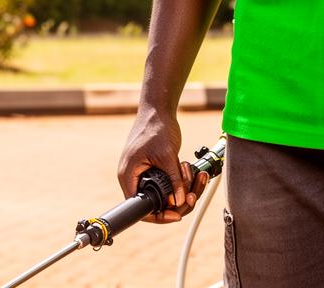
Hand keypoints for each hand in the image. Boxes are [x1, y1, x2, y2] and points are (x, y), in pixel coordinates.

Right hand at [117, 104, 209, 223]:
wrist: (158, 109)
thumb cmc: (157, 128)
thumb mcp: (167, 156)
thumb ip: (174, 180)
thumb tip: (179, 202)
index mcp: (129, 177)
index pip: (141, 209)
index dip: (160, 215)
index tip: (177, 215)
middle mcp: (133, 178)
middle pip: (155, 203)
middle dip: (176, 199)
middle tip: (192, 193)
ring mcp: (142, 173)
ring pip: (163, 192)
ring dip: (181, 187)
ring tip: (194, 174)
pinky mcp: (151, 168)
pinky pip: (166, 181)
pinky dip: (179, 179)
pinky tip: (188, 168)